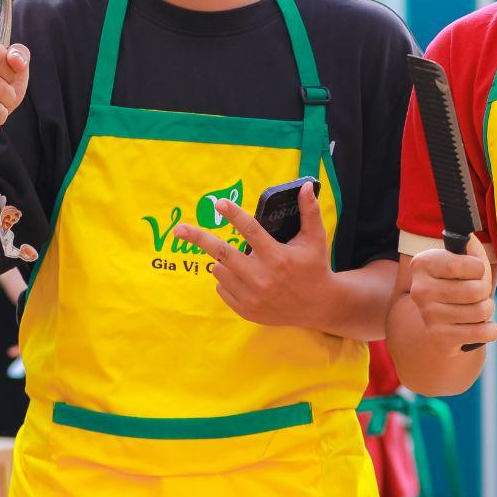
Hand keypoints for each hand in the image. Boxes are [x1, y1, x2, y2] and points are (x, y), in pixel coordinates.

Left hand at [174, 183, 334, 328]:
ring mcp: (252, 297)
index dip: (233, 214)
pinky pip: (221, 288)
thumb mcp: (316, 239)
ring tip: (243, 260)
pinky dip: (226, 278)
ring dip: (223, 260)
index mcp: (278, 257)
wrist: (318, 306)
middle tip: (178, 229)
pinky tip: (245, 278)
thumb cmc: (315, 267)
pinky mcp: (245, 310)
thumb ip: (310, 211)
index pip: (250, 231)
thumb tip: (306, 186)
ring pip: (220, 270)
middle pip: (222, 253)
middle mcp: (262, 278)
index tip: (219, 203)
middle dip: (198, 238)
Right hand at [409, 235, 496, 349]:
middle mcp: (420, 290)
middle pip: (475, 290)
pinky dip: (490, 329)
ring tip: (477, 308)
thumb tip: (472, 240)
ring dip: (487, 309)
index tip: (476, 270)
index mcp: (422, 264)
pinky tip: (480, 326)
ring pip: (482, 311)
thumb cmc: (454, 284)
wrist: (435, 324)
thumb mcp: (458, 261)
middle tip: (479, 292)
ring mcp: (429, 317)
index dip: (479, 268)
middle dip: (486, 290)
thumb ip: (469, 248)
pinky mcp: (441, 339)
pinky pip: (484, 332)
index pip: (460, 264)